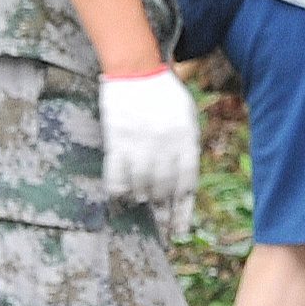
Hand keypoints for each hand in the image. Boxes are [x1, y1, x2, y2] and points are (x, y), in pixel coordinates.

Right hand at [98, 68, 198, 240]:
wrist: (138, 72)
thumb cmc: (167, 96)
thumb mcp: (188, 119)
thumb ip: (187, 148)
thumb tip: (184, 182)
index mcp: (186, 141)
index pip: (187, 186)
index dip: (182, 212)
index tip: (179, 233)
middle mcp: (165, 147)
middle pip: (164, 190)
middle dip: (163, 211)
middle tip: (161, 228)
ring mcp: (140, 145)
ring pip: (140, 186)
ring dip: (142, 200)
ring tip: (143, 205)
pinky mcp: (117, 141)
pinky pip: (116, 175)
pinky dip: (118, 190)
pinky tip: (121, 197)